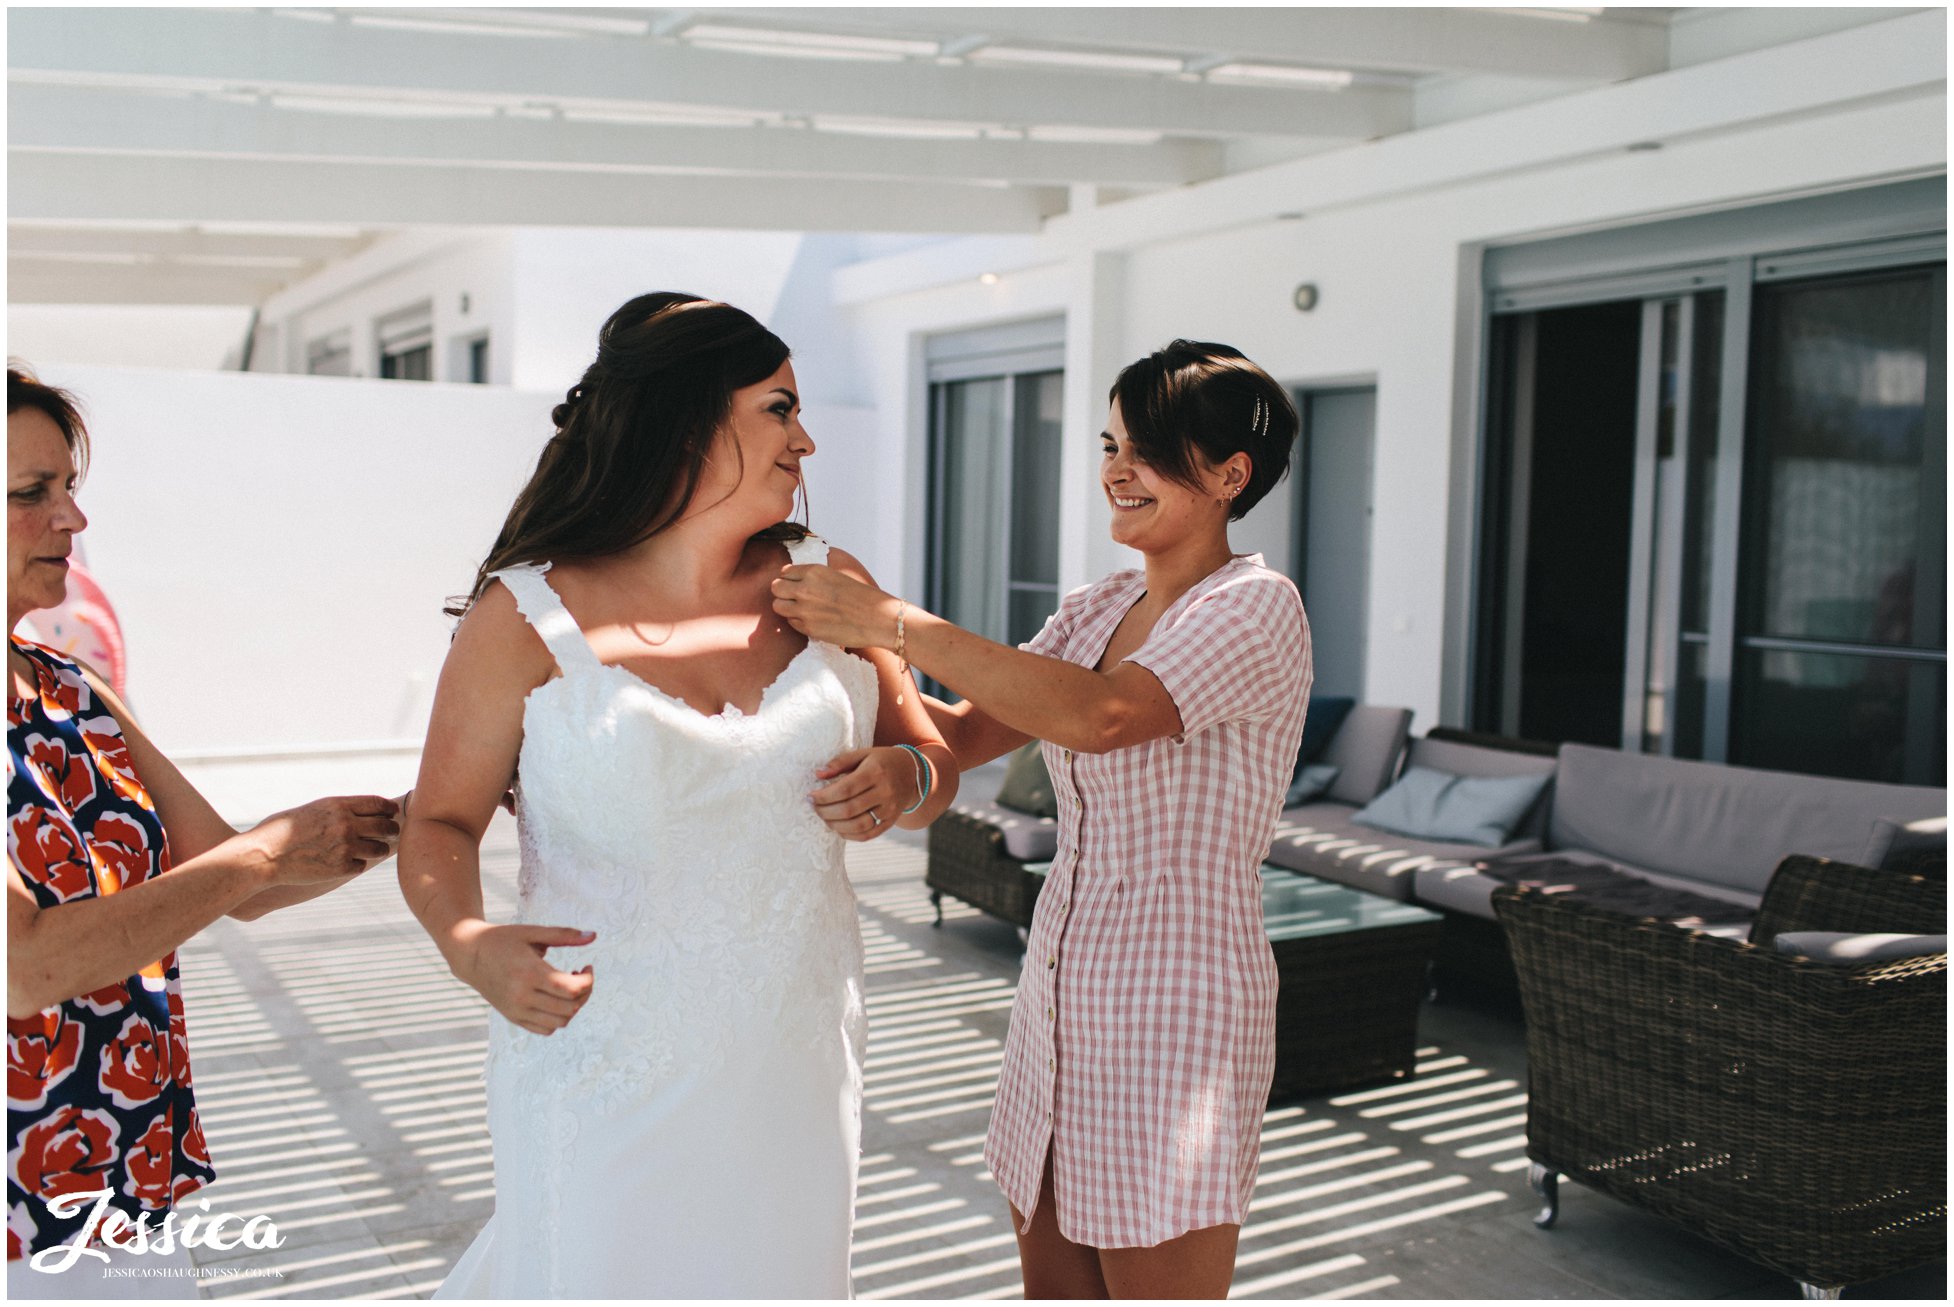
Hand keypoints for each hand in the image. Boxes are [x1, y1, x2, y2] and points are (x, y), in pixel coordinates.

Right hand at [244, 795, 401, 886]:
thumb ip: (340, 810)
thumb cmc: (282, 831)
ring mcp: (345, 847)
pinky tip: (344, 863)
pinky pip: (361, 866)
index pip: (379, 803)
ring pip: (380, 848)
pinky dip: (355, 865)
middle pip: (386, 826)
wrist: (264, 855)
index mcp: (339, 805)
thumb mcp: (313, 810)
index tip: (392, 813)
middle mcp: (346, 824)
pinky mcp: (341, 868)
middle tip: (391, 833)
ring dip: (378, 849)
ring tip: (371, 849)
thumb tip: (365, 813)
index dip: (389, 809)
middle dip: (391, 830)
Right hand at [449, 921, 595, 1035]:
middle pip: (570, 1008)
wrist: (470, 956)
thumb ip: (564, 935)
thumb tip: (593, 936)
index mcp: (529, 973)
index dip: (588, 980)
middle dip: (585, 992)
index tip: (587, 966)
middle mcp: (522, 996)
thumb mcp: (533, 932)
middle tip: (580, 976)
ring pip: (560, 1022)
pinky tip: (555, 999)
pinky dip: (558, 1018)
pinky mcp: (514, 1017)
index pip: (571, 989)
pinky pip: (545, 1029)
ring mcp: (517, 1010)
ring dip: (573, 1007)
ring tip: (568, 987)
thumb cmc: (503, 940)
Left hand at [772, 565, 899, 650]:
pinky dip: (798, 622)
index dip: (789, 579)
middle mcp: (805, 589)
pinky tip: (813, 621)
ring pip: (778, 606)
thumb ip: (815, 577)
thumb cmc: (863, 597)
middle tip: (793, 598)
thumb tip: (797, 579)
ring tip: (801, 610)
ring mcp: (804, 610)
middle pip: (776, 588)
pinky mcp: (808, 629)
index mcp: (814, 571)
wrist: (878, 619)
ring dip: (786, 608)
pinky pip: (791, 623)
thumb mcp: (837, 576)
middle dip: (782, 592)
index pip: (784, 572)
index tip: (795, 584)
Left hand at [811, 747, 916, 841]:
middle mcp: (885, 792)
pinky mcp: (891, 821)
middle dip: (826, 811)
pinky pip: (868, 835)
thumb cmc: (881, 761)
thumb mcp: (863, 754)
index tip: (810, 797)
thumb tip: (818, 774)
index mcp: (876, 772)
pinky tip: (838, 827)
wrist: (912, 772)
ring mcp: (889, 809)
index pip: (845, 789)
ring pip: (858, 825)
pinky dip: (849, 835)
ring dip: (835, 825)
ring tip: (825, 818)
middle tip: (814, 808)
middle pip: (849, 809)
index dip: (824, 796)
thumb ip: (840, 762)